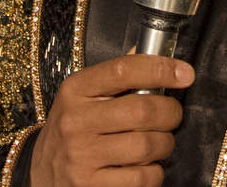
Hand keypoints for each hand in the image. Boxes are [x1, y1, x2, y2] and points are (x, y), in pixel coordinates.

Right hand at [27, 54, 193, 185]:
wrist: (41, 173)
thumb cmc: (72, 129)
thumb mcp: (83, 96)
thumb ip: (116, 77)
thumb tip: (153, 53)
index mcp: (75, 90)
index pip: (123, 70)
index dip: (160, 69)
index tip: (185, 73)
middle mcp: (75, 121)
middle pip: (143, 110)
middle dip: (170, 113)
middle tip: (172, 116)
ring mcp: (81, 156)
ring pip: (147, 145)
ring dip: (165, 144)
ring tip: (159, 142)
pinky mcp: (90, 186)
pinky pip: (142, 177)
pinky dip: (154, 172)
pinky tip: (145, 166)